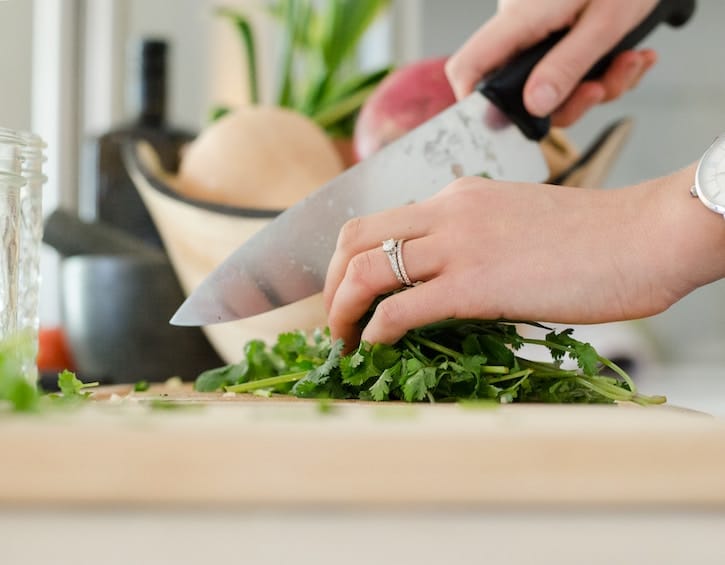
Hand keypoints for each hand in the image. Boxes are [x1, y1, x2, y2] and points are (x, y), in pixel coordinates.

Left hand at [323, 164, 724, 348]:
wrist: (644, 236)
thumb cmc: (591, 238)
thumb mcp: (515, 223)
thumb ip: (472, 241)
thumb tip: (443, 281)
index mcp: (456, 197)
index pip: (378, 221)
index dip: (348, 259)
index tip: (347, 293)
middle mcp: (447, 211)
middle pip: (354, 238)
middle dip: (329, 283)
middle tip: (334, 319)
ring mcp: (458, 245)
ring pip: (366, 270)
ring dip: (341, 311)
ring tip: (342, 342)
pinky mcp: (475, 284)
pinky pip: (401, 308)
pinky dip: (375, 331)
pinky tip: (375, 347)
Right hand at [445, 0, 658, 125]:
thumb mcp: (605, 21)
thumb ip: (567, 65)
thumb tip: (534, 106)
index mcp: (519, 18)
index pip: (469, 66)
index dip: (474, 103)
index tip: (503, 125)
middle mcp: (521, 29)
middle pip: (519, 91)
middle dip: (569, 102)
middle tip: (601, 88)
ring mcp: (539, 34)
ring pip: (552, 88)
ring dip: (597, 86)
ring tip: (629, 62)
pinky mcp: (559, 37)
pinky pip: (570, 73)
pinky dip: (604, 73)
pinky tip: (630, 56)